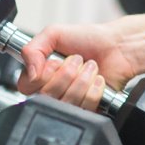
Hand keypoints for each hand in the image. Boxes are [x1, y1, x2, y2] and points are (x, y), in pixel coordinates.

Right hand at [16, 23, 136, 112]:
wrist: (117, 46)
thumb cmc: (88, 39)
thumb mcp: (53, 33)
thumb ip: (31, 49)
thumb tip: (30, 74)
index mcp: (40, 75)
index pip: (28, 87)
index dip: (44, 73)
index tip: (56, 61)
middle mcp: (53, 91)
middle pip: (48, 95)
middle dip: (68, 73)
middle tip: (77, 61)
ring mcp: (70, 102)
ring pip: (68, 101)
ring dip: (83, 79)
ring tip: (89, 68)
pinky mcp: (87, 110)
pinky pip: (85, 107)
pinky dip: (95, 89)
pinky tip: (97, 80)